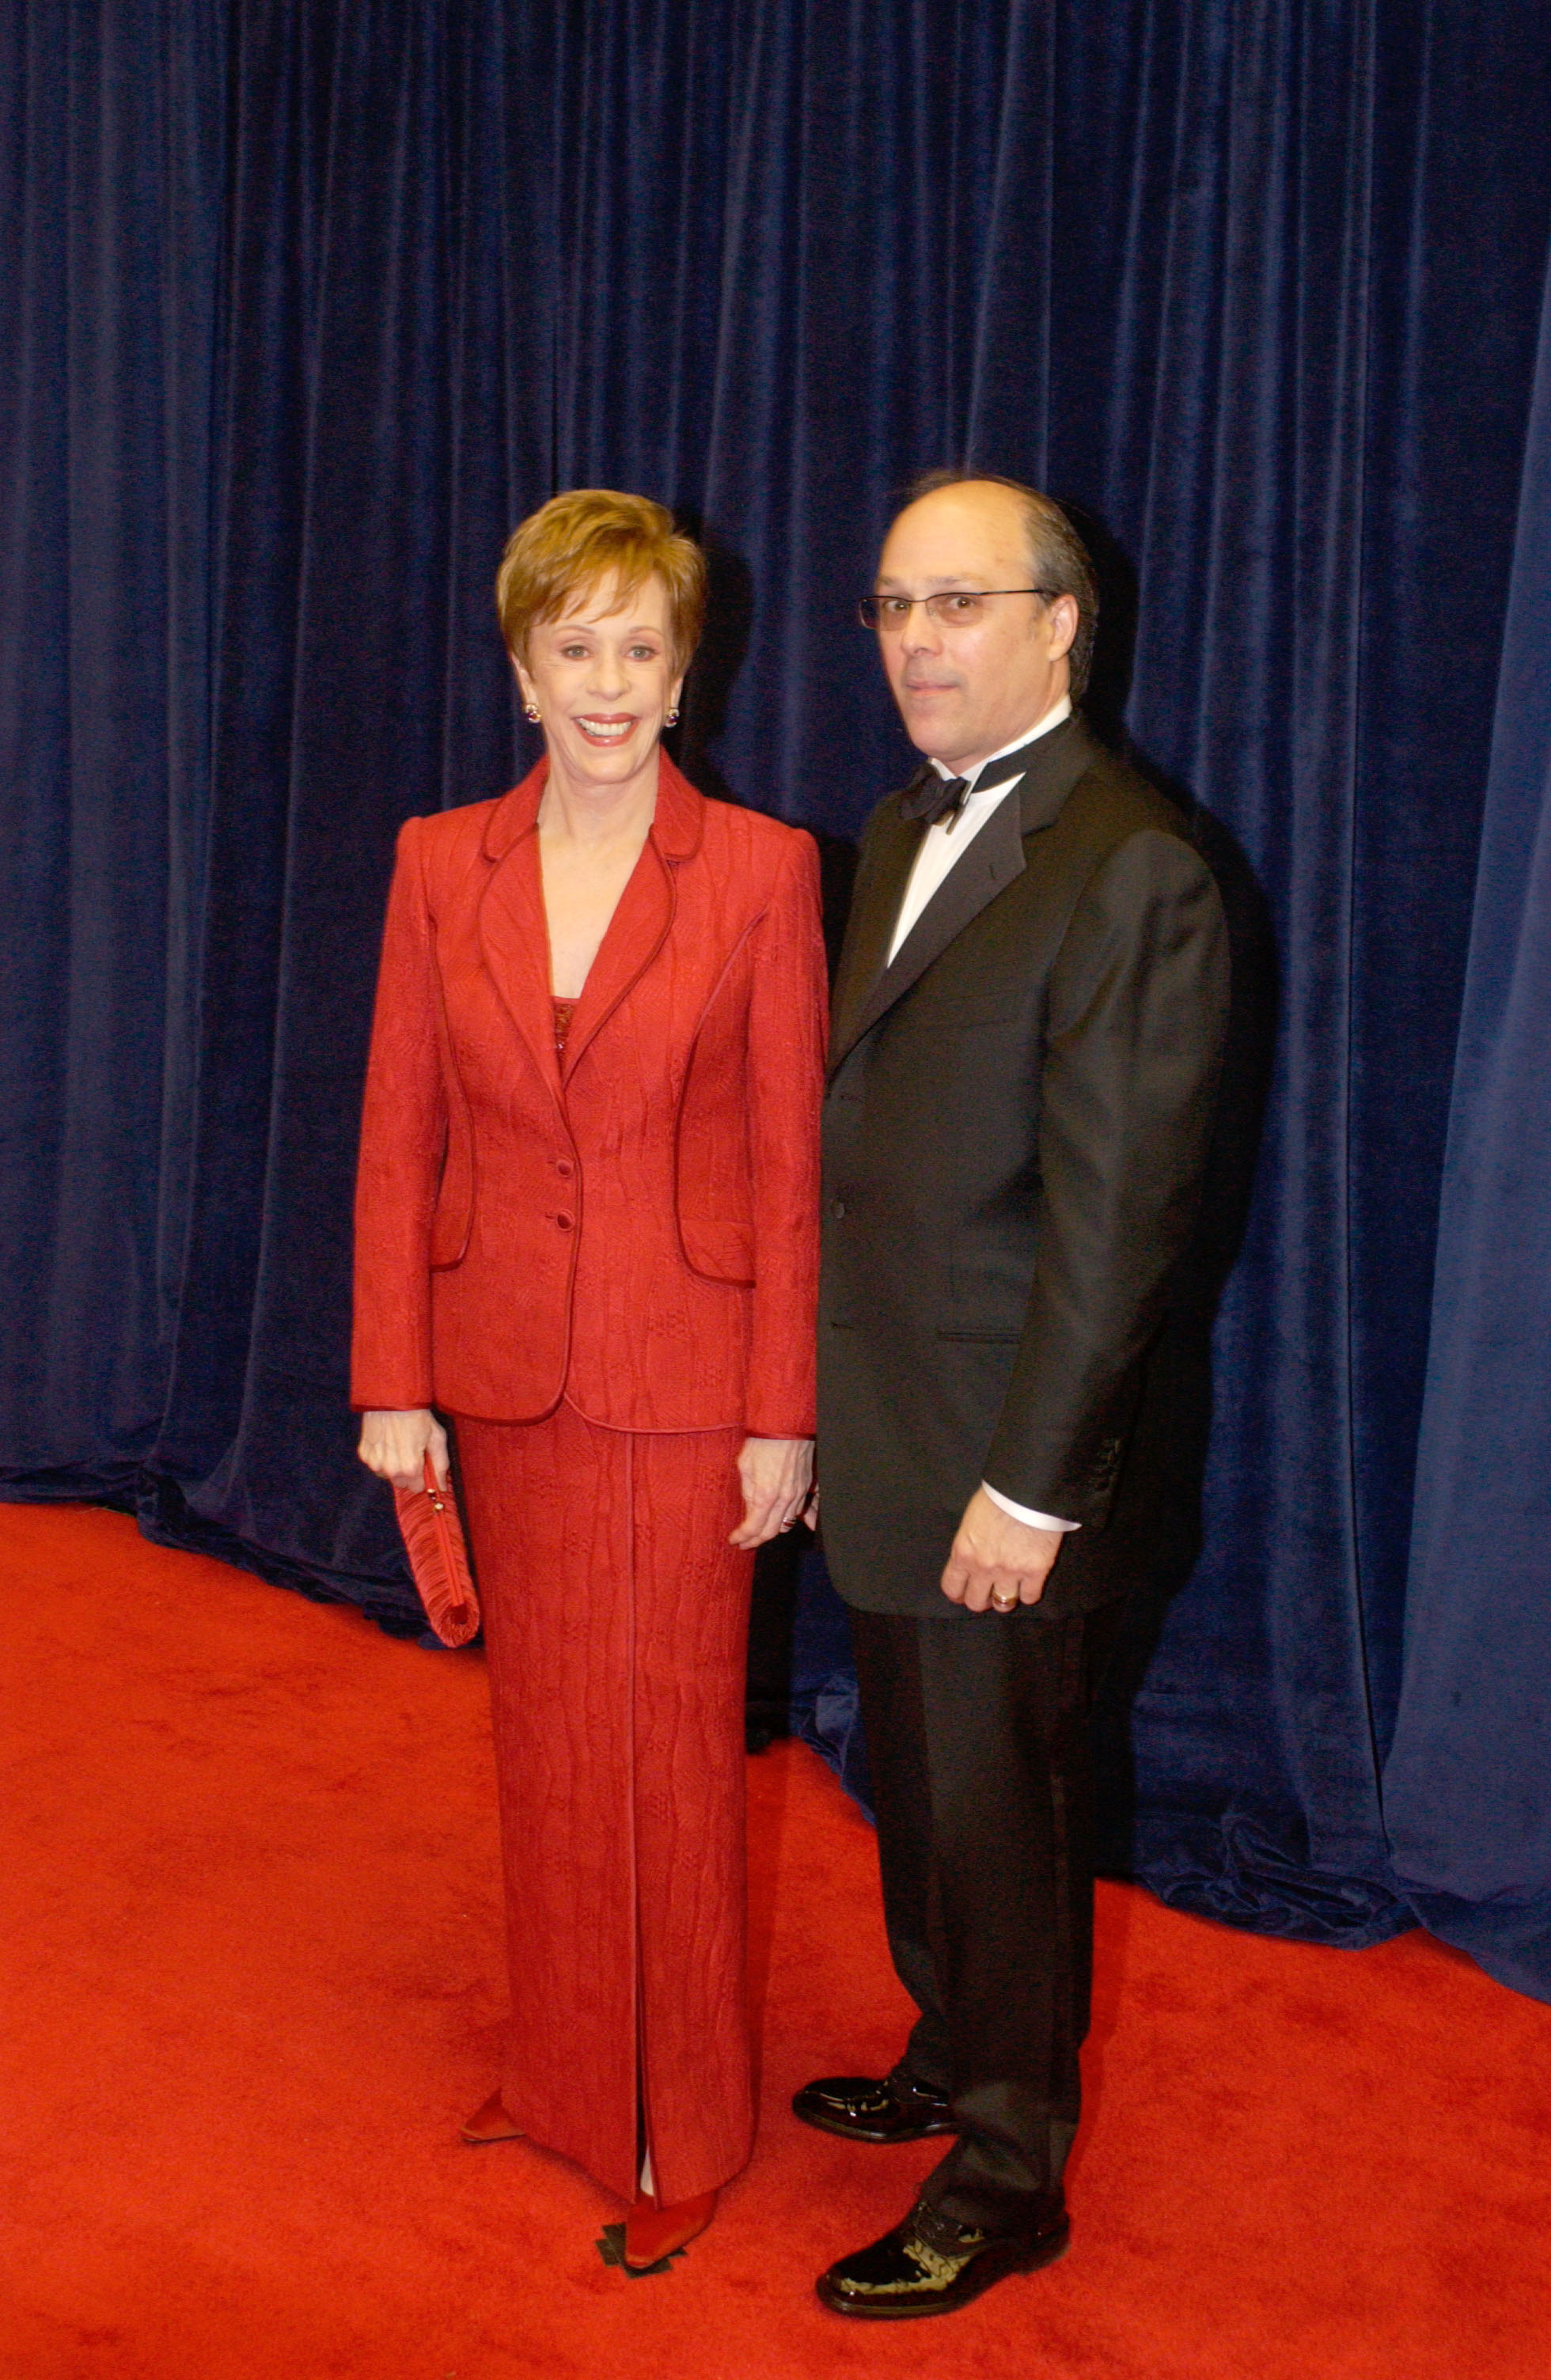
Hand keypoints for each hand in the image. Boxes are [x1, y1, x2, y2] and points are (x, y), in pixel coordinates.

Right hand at [357, 1408, 449, 1494]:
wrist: (391, 1397)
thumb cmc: (417, 1416)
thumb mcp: (436, 1438)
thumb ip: (441, 1465)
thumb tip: (442, 1487)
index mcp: (410, 1469)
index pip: (417, 1489)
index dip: (423, 1478)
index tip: (424, 1465)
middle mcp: (391, 1470)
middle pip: (401, 1483)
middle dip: (408, 1473)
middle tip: (412, 1453)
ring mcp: (374, 1463)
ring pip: (387, 1475)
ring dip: (393, 1466)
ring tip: (399, 1445)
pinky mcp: (364, 1454)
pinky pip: (375, 1464)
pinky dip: (381, 1457)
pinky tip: (387, 1442)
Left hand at [730, 1437, 814, 1548]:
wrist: (785, 1425)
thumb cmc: (761, 1443)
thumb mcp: (745, 1468)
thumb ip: (748, 1493)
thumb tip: (750, 1509)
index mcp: (765, 1495)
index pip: (753, 1527)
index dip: (742, 1537)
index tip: (734, 1540)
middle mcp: (784, 1499)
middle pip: (772, 1531)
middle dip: (756, 1540)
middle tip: (745, 1543)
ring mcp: (798, 1493)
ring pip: (787, 1523)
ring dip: (773, 1531)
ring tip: (760, 1534)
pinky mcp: (806, 1486)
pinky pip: (800, 1510)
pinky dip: (794, 1520)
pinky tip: (794, 1525)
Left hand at [941, 1486, 1063, 1612]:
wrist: (1026, 1490)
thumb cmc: (997, 1497)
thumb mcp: (971, 1520)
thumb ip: (969, 1544)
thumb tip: (972, 1557)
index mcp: (963, 1553)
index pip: (952, 1588)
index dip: (958, 1594)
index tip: (963, 1593)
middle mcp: (984, 1567)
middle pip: (976, 1602)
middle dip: (981, 1599)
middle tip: (988, 1592)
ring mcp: (1010, 1572)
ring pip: (1003, 1604)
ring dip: (1005, 1598)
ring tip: (1009, 1589)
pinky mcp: (1036, 1571)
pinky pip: (1030, 1597)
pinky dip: (1029, 1593)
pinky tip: (1029, 1584)